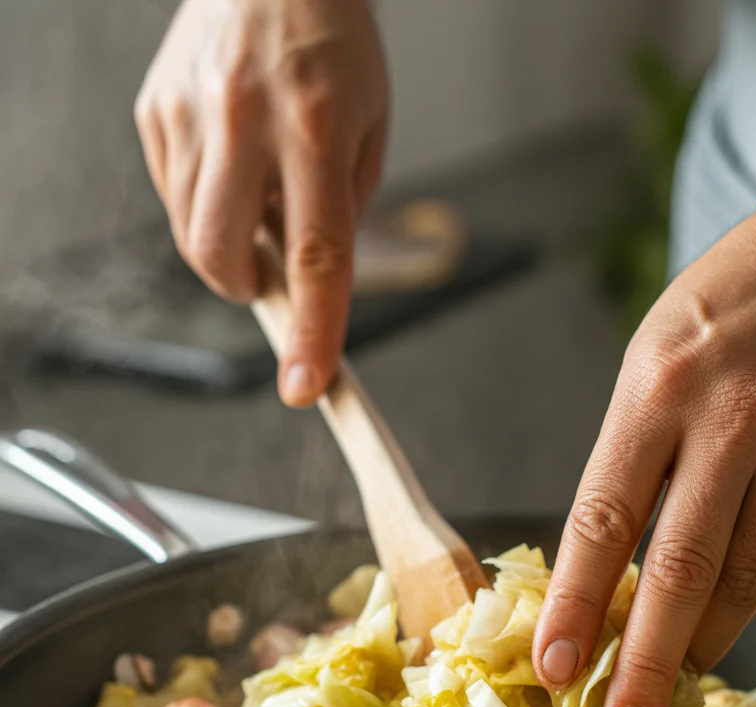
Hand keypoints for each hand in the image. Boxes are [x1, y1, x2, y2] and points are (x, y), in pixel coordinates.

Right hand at [135, 0, 388, 405]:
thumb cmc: (331, 42)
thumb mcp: (370, 127)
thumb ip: (344, 209)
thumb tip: (312, 278)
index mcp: (316, 130)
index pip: (318, 258)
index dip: (313, 332)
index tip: (305, 384)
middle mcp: (245, 122)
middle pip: (226, 258)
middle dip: (249, 290)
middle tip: (271, 272)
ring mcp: (190, 115)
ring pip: (192, 236)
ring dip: (228, 244)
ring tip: (259, 189)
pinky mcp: (155, 111)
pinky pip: (173, 195)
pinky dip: (203, 204)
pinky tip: (230, 164)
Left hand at [534, 139, 755, 706]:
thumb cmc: (723, 309)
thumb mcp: (650, 364)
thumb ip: (631, 463)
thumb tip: (609, 574)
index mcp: (658, 389)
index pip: (604, 519)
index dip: (579, 605)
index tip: (557, 670)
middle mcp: (733, 419)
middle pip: (682, 568)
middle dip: (648, 664)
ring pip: (746, 576)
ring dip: (703, 642)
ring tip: (671, 684)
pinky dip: (753, 594)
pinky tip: (727, 614)